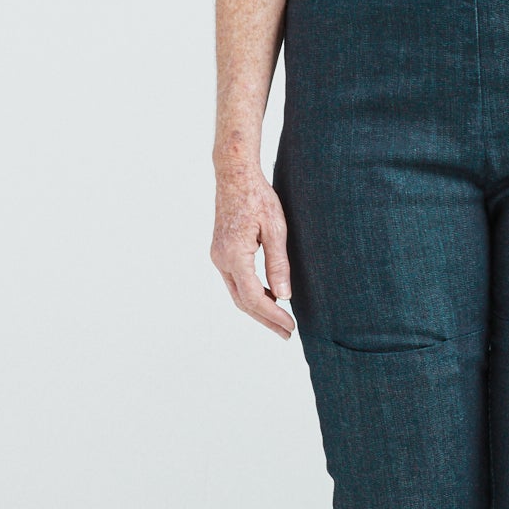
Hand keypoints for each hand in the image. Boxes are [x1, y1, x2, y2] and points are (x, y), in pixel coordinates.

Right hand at [210, 155, 294, 337]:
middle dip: (265, 319)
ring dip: (258, 309)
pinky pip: (236, 281)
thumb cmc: (258, 197)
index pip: (253, 297)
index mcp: (234, 255)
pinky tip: (269, 298)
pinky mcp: (221, 252)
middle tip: (287, 333)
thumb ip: (278, 263)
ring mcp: (218, 256)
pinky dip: (252, 294)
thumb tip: (283, 296)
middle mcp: (221, 259)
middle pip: (243, 301)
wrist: (235, 175)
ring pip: (237, 293)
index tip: (290, 326)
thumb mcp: (276, 228)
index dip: (272, 315)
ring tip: (281, 321)